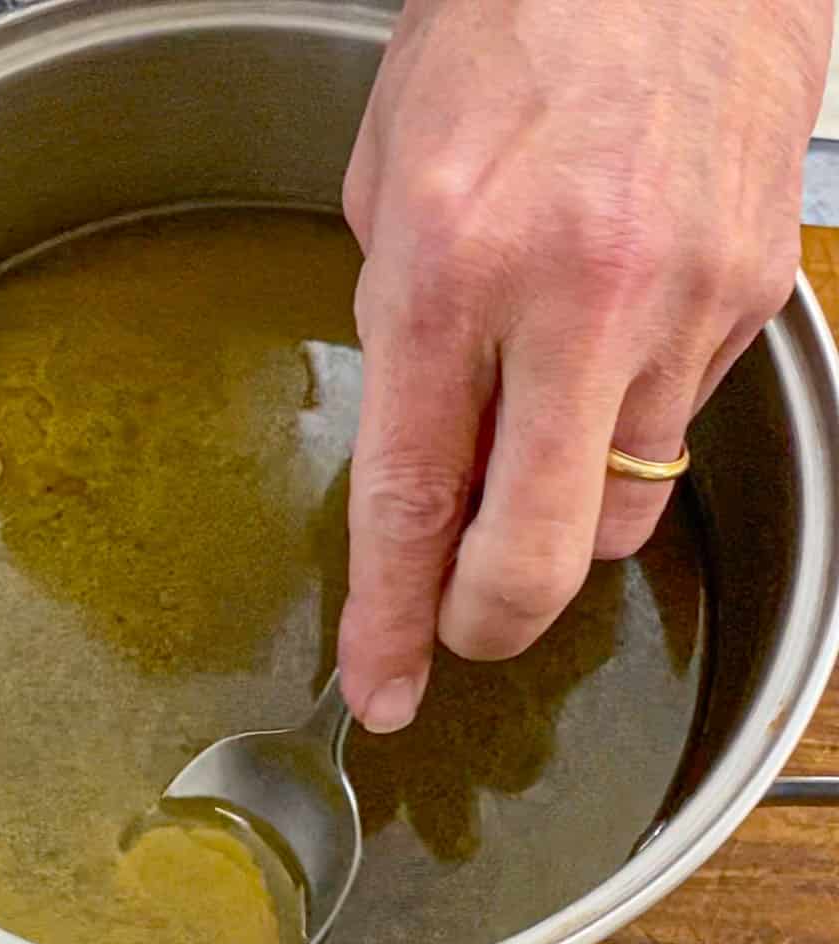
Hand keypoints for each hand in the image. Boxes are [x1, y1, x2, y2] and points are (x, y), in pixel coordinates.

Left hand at [339, 0, 829, 732]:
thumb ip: (400, 336)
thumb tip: (426, 452)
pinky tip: (594, 372)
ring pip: (617, 517)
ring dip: (558, 528)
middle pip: (536, 556)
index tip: (381, 688)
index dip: (389, 619)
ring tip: (528, 456)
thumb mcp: (391, 185)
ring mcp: (679, 307)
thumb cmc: (505, 37)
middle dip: (486, 622)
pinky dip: (617, 440)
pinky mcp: (750, 302)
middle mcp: (572, 301)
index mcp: (447, 270)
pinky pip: (673, 431)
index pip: (408, 501)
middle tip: (458, 622)